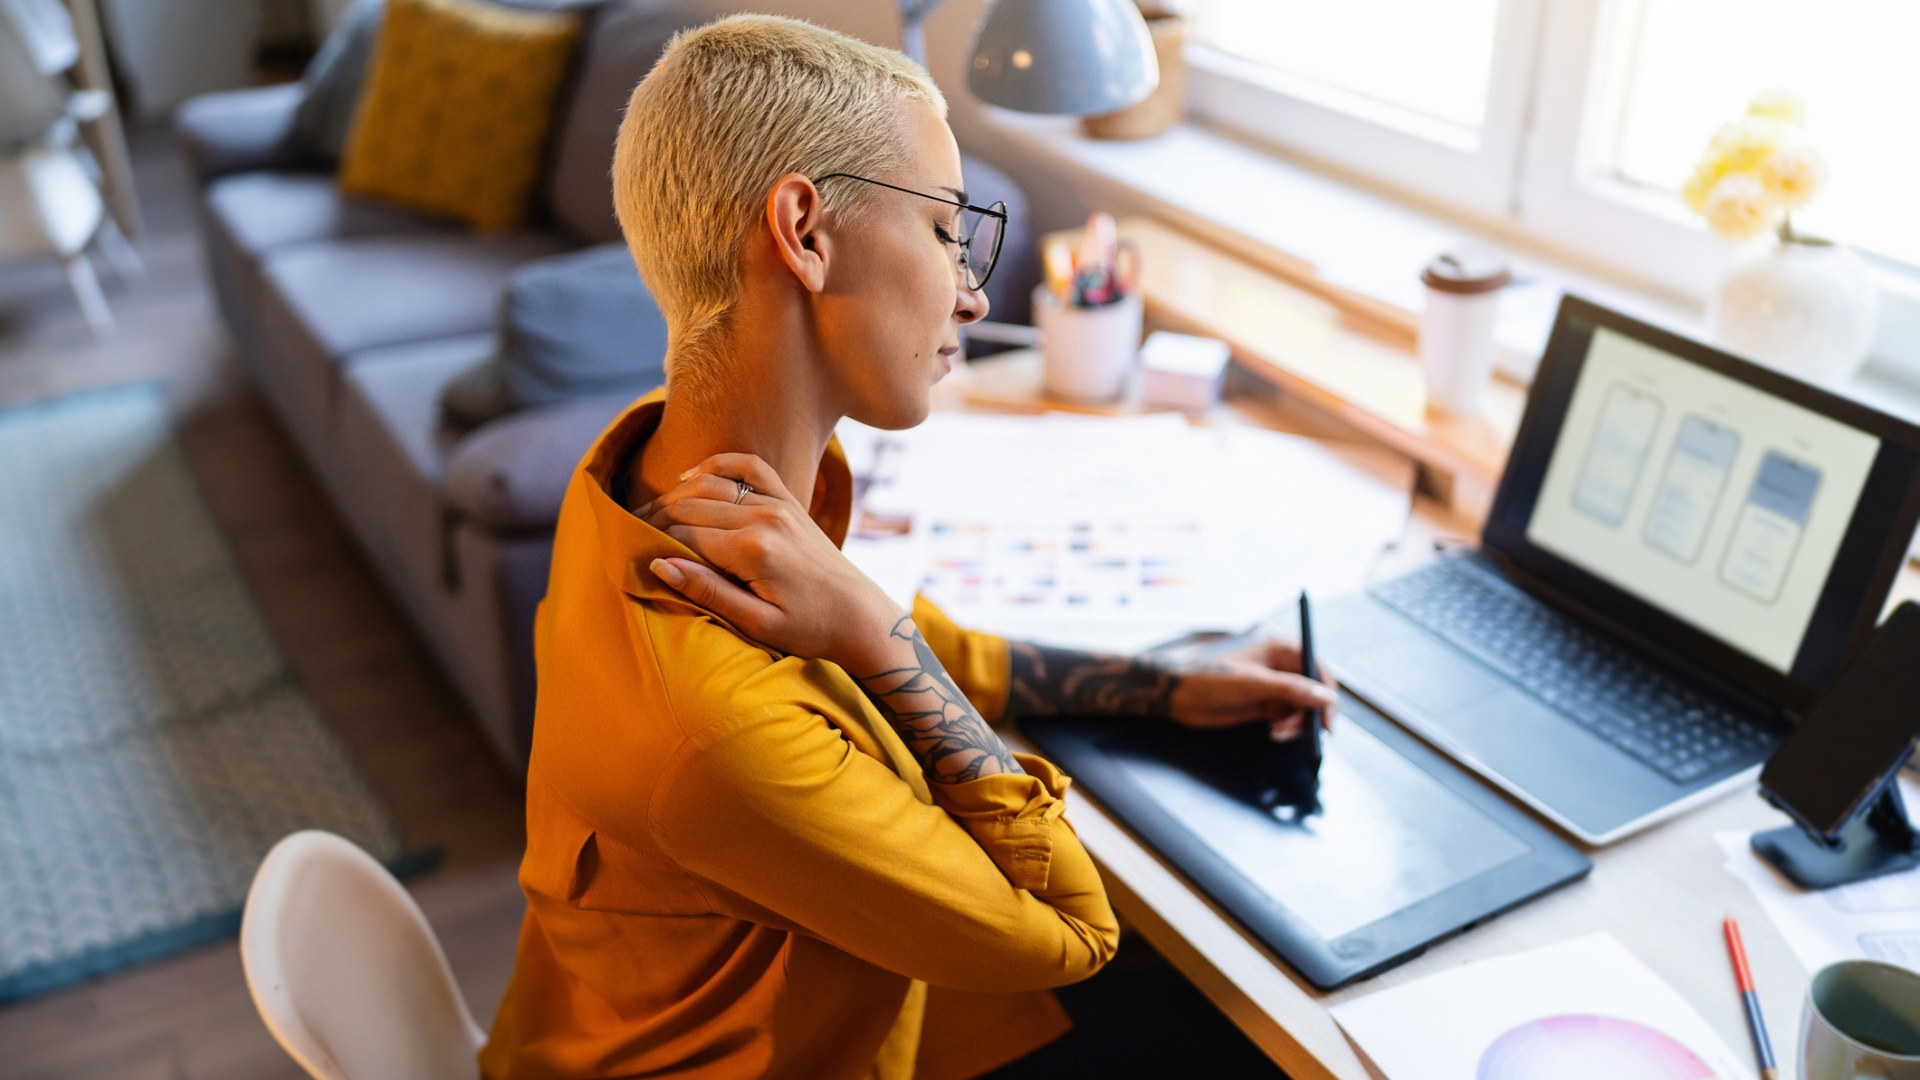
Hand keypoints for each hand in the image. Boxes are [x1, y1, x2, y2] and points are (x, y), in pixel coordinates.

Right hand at [638, 454, 901, 670]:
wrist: (859, 616)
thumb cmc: (810, 629)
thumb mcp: (757, 623)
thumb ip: (708, 591)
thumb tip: (659, 565)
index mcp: (754, 550)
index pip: (684, 536)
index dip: (653, 544)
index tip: (632, 556)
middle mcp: (765, 517)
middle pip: (691, 506)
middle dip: (656, 518)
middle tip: (631, 533)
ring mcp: (779, 504)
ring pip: (712, 485)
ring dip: (676, 495)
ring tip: (651, 514)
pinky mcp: (789, 502)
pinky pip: (749, 467)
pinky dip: (718, 465)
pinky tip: (692, 476)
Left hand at [1166, 638, 1336, 740]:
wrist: (1179, 696)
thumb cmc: (1210, 678)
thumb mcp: (1253, 684)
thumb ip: (1291, 690)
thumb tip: (1326, 698)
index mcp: (1281, 650)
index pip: (1317, 668)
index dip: (1327, 692)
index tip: (1328, 716)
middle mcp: (1282, 668)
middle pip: (1314, 691)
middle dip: (1312, 713)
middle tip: (1306, 733)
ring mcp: (1275, 688)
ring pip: (1303, 709)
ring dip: (1298, 724)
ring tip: (1279, 731)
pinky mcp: (1266, 706)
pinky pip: (1289, 718)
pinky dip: (1288, 728)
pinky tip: (1273, 732)